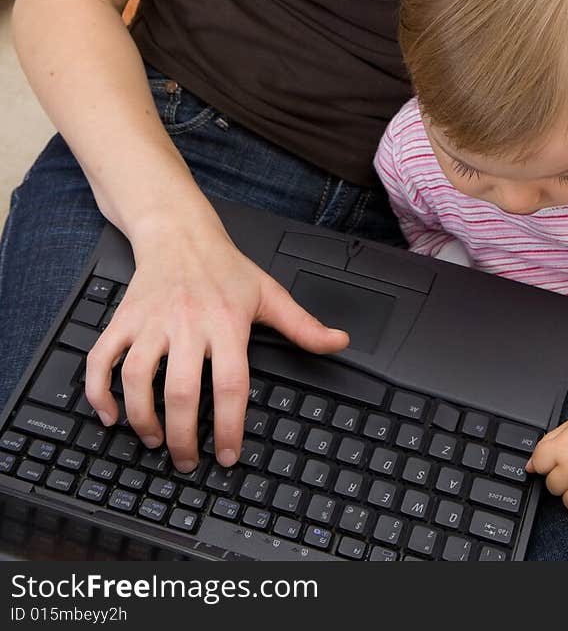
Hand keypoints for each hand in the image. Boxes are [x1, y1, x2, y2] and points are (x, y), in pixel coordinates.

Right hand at [84, 219, 348, 471]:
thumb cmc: (225, 268)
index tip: (228, 456)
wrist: (180, 233)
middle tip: (187, 461)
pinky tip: (109, 415)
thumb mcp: (269, 293)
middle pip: (183, 391)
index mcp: (226, 323)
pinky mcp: (123, 319)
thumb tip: (339, 342)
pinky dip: (100, 391)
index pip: (231, 384)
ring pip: (139, 378)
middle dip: (184, 436)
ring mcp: (151, 322)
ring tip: (154, 441)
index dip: (230, 426)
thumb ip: (303, 325)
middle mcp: (187, 323)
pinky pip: (102, 359)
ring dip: (142, 418)